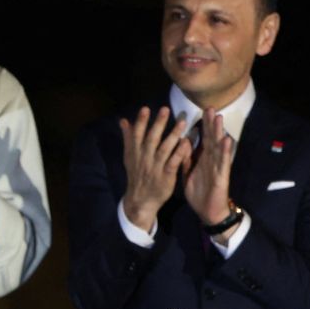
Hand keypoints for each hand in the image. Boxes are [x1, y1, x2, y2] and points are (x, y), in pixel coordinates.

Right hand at [120, 107, 191, 230]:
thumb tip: (123, 120)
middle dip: (158, 124)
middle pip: (151, 139)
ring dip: (173, 135)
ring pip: (164, 149)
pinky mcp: (166, 176)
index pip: (137, 134)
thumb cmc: (137, 175)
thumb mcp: (129, 157)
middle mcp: (144, 158)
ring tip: (182, 122)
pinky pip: (173, 162)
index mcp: (135, 152)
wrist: (141, 199)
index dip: (141, 122)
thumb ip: (128, 138)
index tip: (146, 108)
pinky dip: (180, 152)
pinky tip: (186, 143)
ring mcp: (155, 167)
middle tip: (166, 109)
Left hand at [183, 107, 234, 224]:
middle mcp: (211, 160)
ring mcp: (218, 167)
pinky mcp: (222, 176)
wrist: (207, 211)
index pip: (203, 139)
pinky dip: (225, 151)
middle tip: (211, 107)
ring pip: (219, 147)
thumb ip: (185, 157)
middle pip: (212, 139)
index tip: (201, 110)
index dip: (203, 125)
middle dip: (211, 124)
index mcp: (203, 159)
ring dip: (219, 133)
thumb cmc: (199, 191)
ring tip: (219, 118)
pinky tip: (227, 140)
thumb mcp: (188, 172)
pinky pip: (223, 162)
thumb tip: (183, 141)